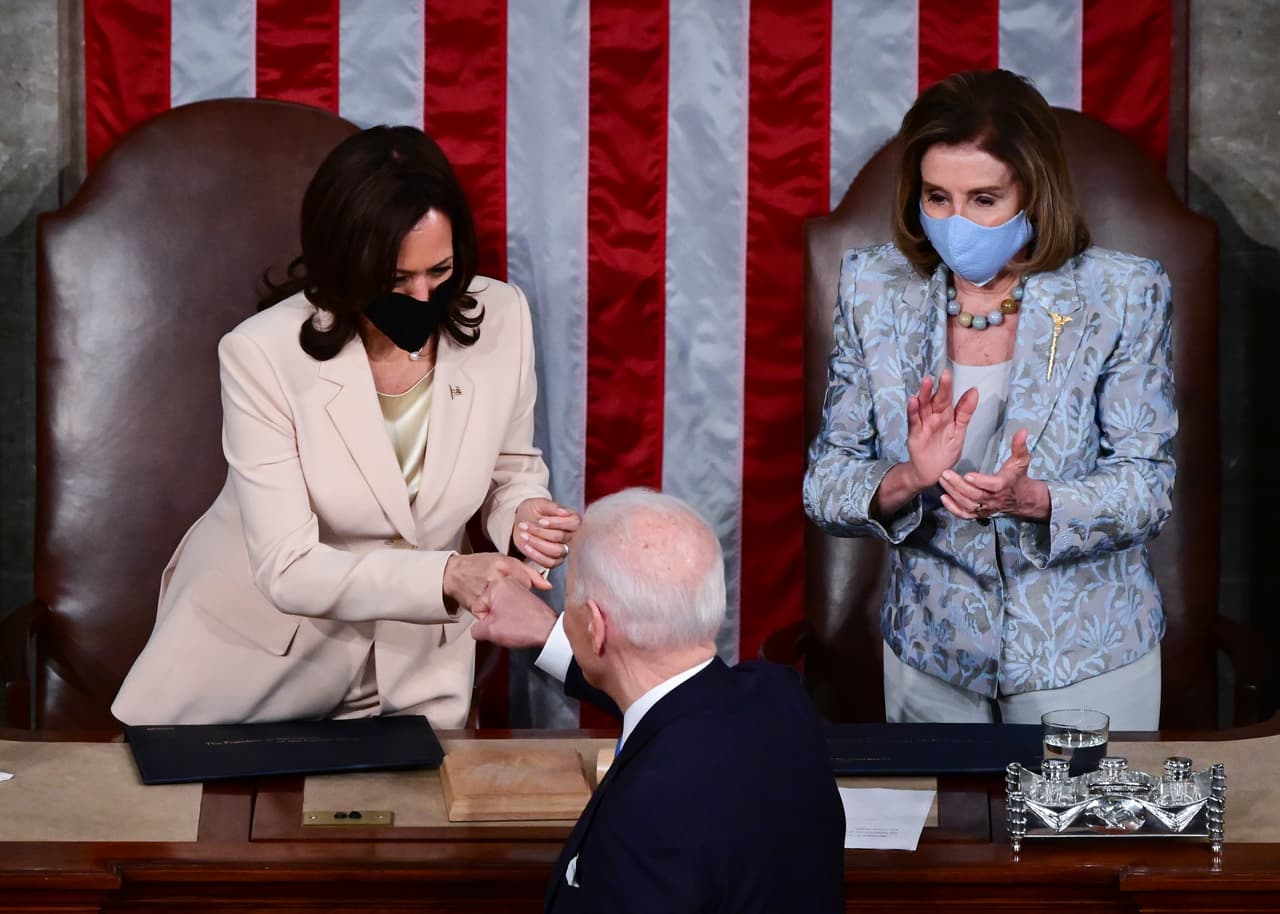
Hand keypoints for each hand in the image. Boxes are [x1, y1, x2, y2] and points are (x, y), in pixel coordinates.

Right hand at [443, 552, 550, 610]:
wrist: (454, 574)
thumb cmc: (481, 566)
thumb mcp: (505, 561)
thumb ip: (529, 573)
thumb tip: (548, 587)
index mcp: (504, 564)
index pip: (528, 583)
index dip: (523, 588)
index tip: (517, 589)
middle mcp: (495, 577)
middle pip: (518, 596)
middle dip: (515, 598)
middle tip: (507, 597)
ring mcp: (484, 592)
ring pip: (505, 607)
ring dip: (504, 607)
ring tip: (499, 601)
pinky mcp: (476, 606)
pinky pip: (492, 616)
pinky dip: (494, 614)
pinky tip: (492, 608)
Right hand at [470, 577, 557, 648]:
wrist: (549, 630)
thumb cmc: (525, 627)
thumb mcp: (490, 631)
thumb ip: (475, 629)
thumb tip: (476, 629)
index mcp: (496, 585)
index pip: (477, 607)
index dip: (484, 621)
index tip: (494, 625)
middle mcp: (508, 582)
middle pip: (488, 605)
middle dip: (493, 618)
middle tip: (504, 625)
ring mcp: (517, 588)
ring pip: (498, 607)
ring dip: (502, 617)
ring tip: (512, 624)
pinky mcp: (524, 596)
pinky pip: (509, 607)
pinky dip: (511, 616)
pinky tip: (517, 623)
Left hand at [513, 498, 580, 568]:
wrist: (522, 522)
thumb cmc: (533, 511)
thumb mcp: (539, 504)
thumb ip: (552, 506)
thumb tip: (564, 512)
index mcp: (572, 519)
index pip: (573, 523)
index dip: (557, 523)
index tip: (541, 521)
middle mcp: (571, 535)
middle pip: (561, 537)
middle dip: (540, 532)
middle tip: (524, 525)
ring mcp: (563, 549)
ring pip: (556, 551)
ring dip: (537, 543)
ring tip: (523, 535)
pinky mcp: (554, 560)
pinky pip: (550, 563)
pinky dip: (536, 555)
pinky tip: (526, 546)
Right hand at [905, 370, 977, 490]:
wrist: (933, 472)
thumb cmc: (946, 451)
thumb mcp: (959, 431)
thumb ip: (965, 411)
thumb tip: (974, 390)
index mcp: (946, 414)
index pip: (947, 397)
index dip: (947, 386)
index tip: (948, 373)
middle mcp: (933, 416)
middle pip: (934, 399)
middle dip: (937, 387)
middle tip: (942, 375)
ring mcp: (923, 424)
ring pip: (922, 407)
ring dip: (923, 394)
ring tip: (927, 382)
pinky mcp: (915, 435)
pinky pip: (914, 421)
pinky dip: (913, 412)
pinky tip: (913, 401)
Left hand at [938, 428, 1049, 520]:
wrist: (1020, 498)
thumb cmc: (1017, 476)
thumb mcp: (1021, 460)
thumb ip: (1019, 446)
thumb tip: (1022, 431)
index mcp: (1003, 485)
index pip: (992, 486)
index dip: (980, 482)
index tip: (968, 475)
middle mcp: (994, 499)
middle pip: (975, 495)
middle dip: (959, 486)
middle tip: (945, 473)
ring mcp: (986, 508)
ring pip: (968, 505)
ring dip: (953, 494)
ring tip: (942, 481)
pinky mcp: (979, 513)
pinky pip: (965, 515)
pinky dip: (954, 509)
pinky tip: (944, 498)